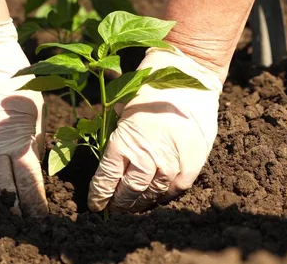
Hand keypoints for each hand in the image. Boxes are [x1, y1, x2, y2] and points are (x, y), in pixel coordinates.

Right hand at [0, 20, 47, 216]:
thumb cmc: (14, 82)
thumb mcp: (35, 114)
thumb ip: (33, 146)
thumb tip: (35, 173)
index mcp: (16, 141)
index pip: (28, 186)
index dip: (34, 206)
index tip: (41, 219)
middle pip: (2, 194)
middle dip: (14, 212)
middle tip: (23, 226)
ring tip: (3, 216)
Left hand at [88, 47, 222, 211]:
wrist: (188, 80)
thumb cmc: (149, 92)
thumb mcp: (121, 111)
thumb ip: (113, 138)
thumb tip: (104, 162)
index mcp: (123, 142)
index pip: (106, 180)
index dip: (99, 196)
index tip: (95, 204)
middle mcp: (146, 156)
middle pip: (128, 192)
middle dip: (118, 203)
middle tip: (113, 208)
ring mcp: (170, 163)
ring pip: (150, 195)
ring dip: (139, 203)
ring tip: (132, 204)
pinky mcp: (191, 166)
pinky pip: (173, 191)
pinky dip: (162, 196)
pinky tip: (155, 195)